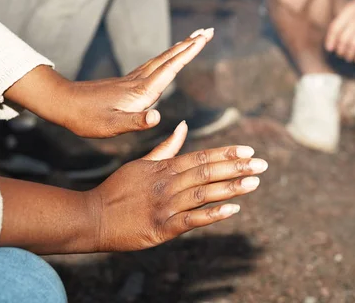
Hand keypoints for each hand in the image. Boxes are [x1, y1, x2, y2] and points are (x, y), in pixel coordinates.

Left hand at [5, 28, 213, 137]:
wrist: (63, 103)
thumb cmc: (86, 118)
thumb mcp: (111, 126)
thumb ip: (136, 122)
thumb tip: (158, 117)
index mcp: (141, 91)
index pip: (171, 68)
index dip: (188, 53)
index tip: (204, 38)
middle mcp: (140, 81)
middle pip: (170, 57)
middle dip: (191, 44)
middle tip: (209, 31)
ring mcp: (134, 79)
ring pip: (163, 58)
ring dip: (181, 48)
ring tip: (195, 38)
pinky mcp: (128, 81)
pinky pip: (155, 64)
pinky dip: (168, 56)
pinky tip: (170, 56)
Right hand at [88, 122, 266, 250]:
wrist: (92, 217)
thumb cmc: (118, 189)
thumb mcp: (141, 163)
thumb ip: (166, 148)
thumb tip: (184, 126)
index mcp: (164, 167)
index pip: (201, 156)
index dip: (226, 153)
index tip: (248, 150)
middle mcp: (168, 184)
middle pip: (208, 172)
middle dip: (236, 167)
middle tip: (262, 164)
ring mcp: (165, 206)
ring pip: (204, 193)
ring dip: (231, 187)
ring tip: (254, 182)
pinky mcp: (162, 228)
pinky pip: (192, 220)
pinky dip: (213, 215)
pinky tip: (233, 209)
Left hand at [326, 0, 354, 65]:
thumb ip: (347, 16)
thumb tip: (337, 33)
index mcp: (349, 9)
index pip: (335, 27)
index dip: (331, 40)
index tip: (330, 48)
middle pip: (343, 38)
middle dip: (340, 49)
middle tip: (341, 54)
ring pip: (353, 44)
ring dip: (349, 54)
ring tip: (349, 58)